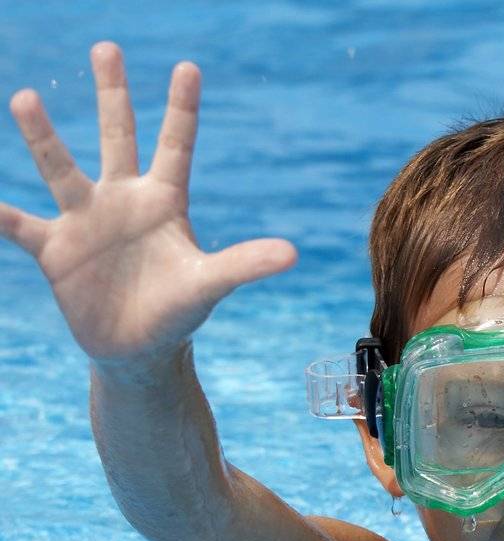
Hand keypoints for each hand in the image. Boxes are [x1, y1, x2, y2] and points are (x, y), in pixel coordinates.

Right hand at [0, 42, 294, 362]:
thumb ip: (244, 264)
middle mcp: (122, 200)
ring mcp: (85, 220)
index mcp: (164, 202)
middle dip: (113, 95)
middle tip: (108, 47)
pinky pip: (19, 225)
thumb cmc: (178, 311)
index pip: (175, 146)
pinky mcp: (54, 249)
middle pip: (117, 136)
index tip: (188, 66)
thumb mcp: (210, 284)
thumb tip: (293, 254)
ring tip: (26, 96)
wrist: (139, 348)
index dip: (182, 109)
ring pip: (60, 168)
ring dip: (44, 136)